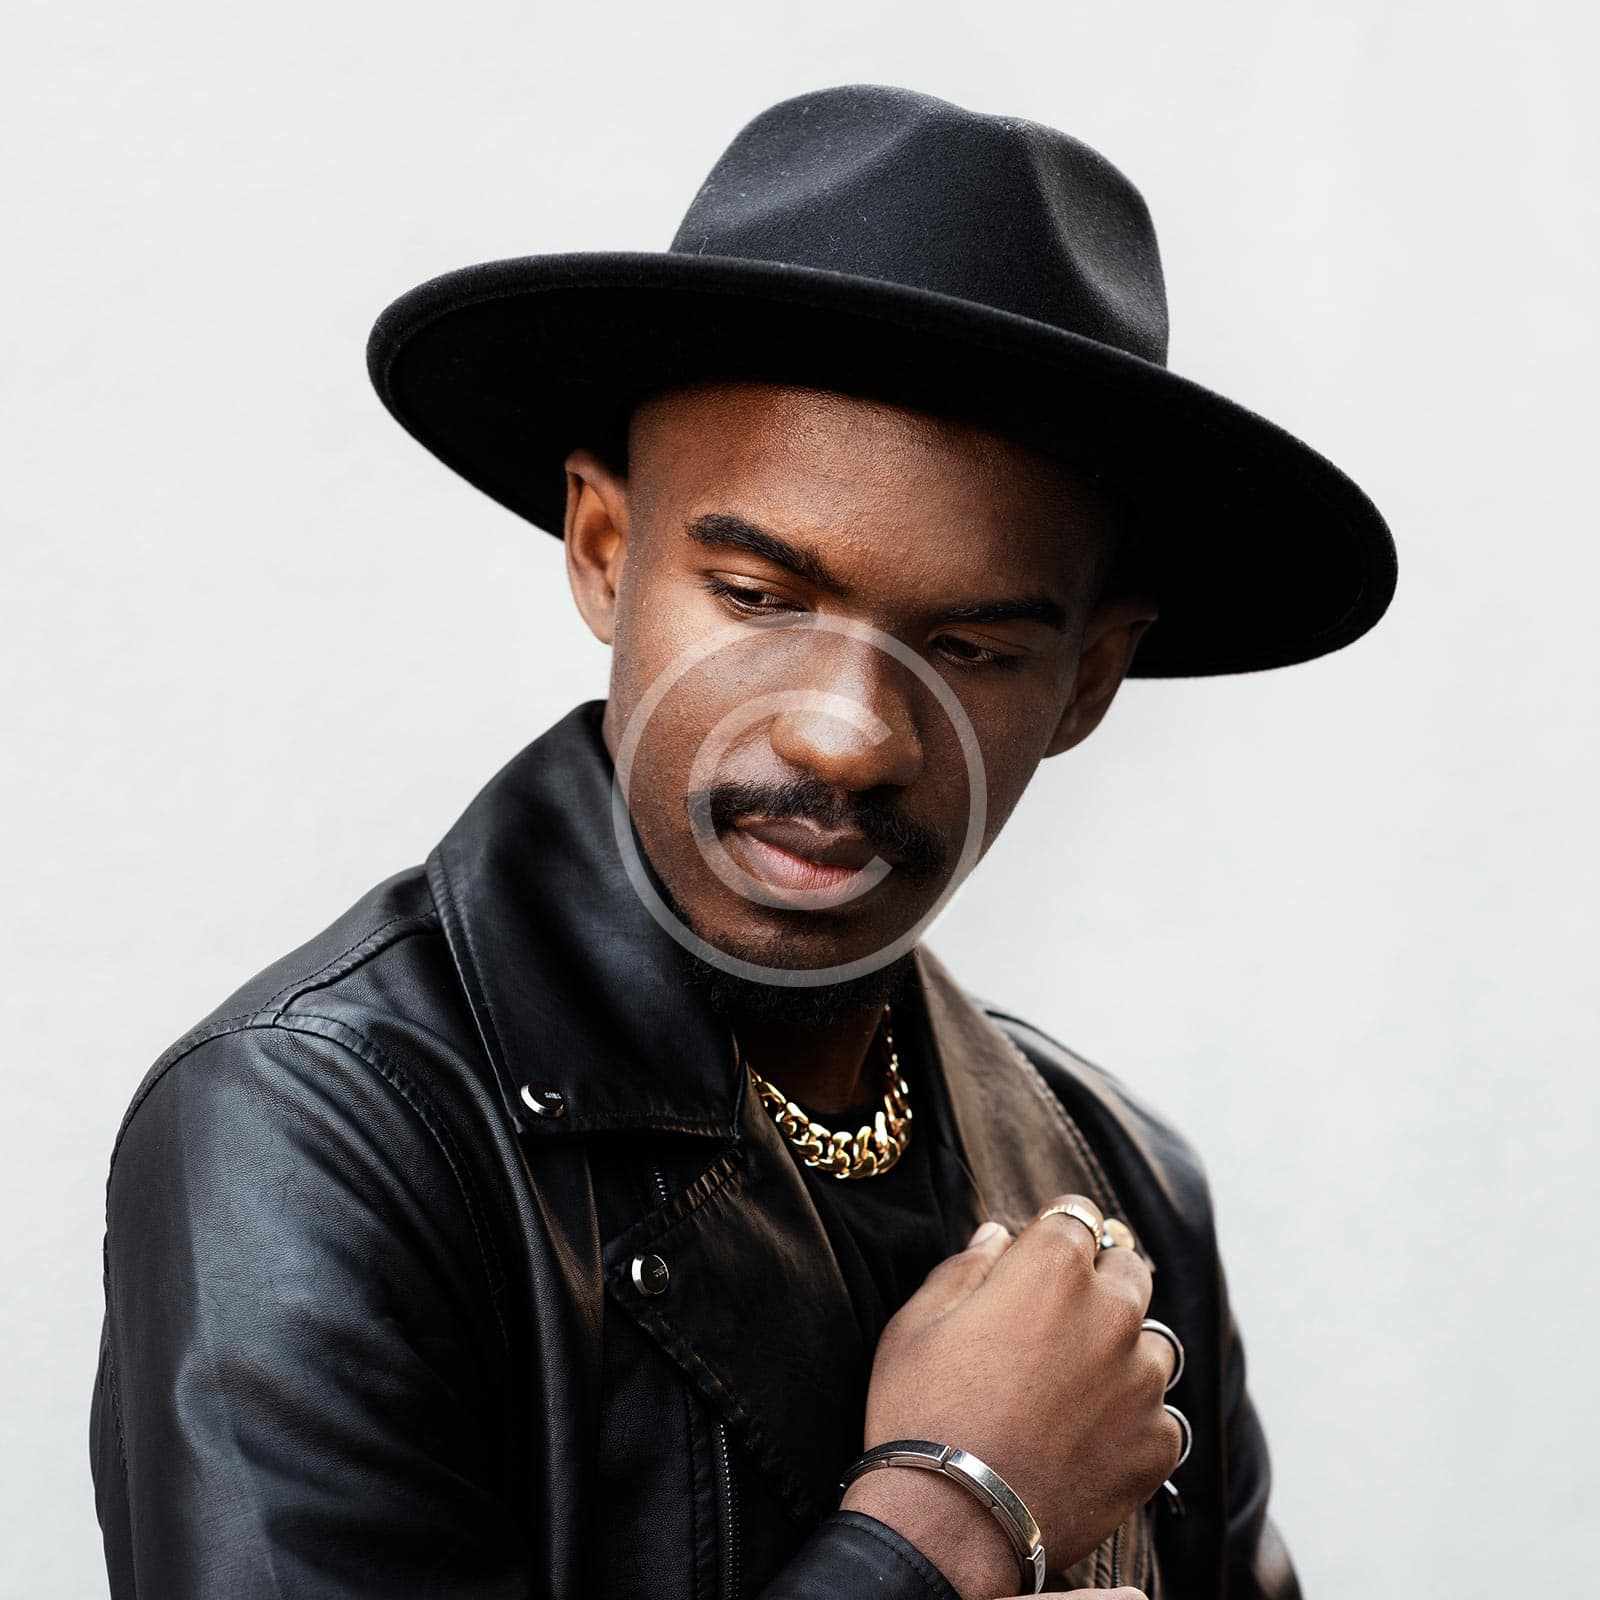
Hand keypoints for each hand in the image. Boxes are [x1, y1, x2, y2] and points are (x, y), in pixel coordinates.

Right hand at [840, 1203, 1181, 1598]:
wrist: (949, 1524)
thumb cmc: (921, 1411)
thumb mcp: (917, 1322)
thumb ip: (966, 1267)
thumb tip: (998, 1236)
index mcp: (1053, 1268)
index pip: (1077, 1214)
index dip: (1055, 1231)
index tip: (1040, 1253)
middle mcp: (1112, 1313)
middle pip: (1129, 1269)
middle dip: (1100, 1280)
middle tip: (1059, 1318)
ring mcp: (1142, 1382)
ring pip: (1153, 1344)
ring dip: (1122, 1352)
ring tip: (1074, 1388)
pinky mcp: (1157, 1445)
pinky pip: (1160, 1416)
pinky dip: (1132, 1421)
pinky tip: (1086, 1439)